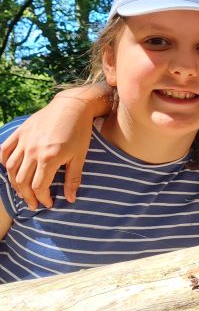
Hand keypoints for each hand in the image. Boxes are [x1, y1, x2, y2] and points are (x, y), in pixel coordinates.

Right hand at [0, 86, 111, 209]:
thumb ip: (73, 179)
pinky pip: (4, 150)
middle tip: (34, 204)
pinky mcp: (20, 132)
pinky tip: (11, 170)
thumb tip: (70, 200)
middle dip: (27, 196)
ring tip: (22, 192)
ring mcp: (24, 141)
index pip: (39, 187)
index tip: (48, 204)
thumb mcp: (80, 157)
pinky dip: (4, 162)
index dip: (42, 198)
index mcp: (49, 158)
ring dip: (15, 184)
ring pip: (11, 168)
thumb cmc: (80, 132)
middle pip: (22, 181)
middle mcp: (32, 151)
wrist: (72, 106)